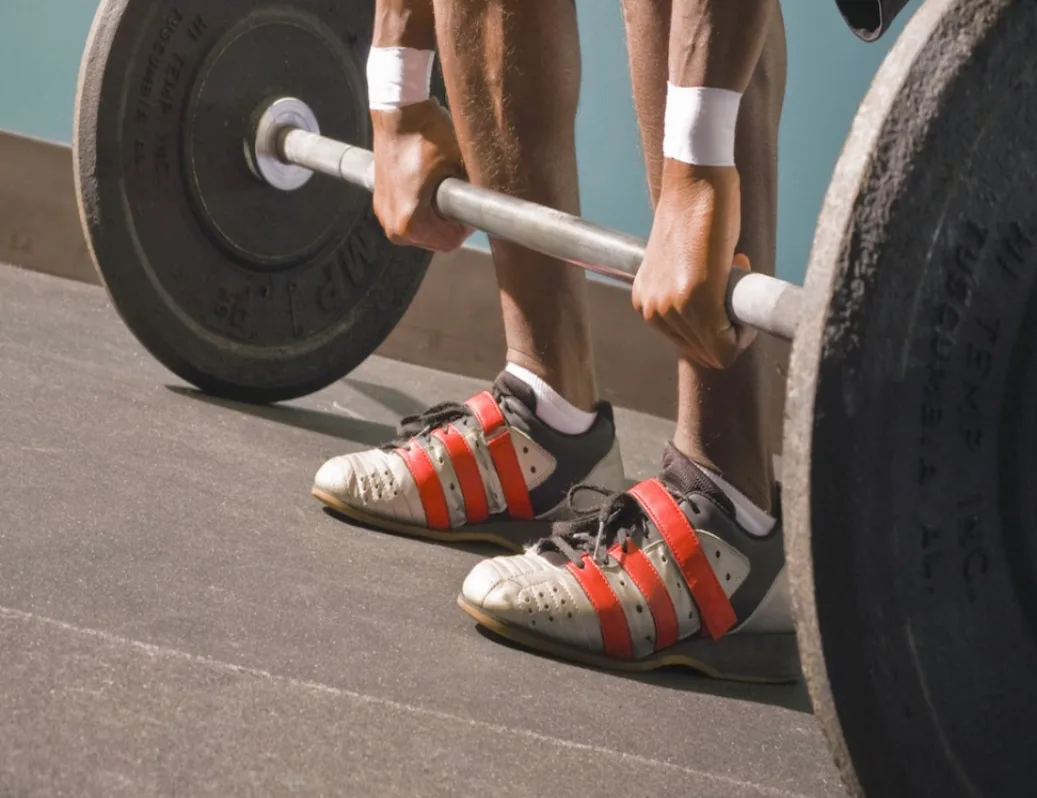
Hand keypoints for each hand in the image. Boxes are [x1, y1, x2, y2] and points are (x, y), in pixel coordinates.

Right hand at [371, 99, 471, 251]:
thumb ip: (477, 194)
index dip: (468, 224)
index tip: (472, 203)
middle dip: (452, 223)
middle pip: (437, 241)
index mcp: (410, 222)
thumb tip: (498, 207)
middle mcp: (393, 225)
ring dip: (437, 218)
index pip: (451, 241)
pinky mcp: (381, 204)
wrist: (398, 111)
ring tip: (443, 188)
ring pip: (424, 232)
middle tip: (460, 194)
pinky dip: (422, 209)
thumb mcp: (461, 165)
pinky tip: (428, 187)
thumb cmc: (428, 133)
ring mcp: (384, 215)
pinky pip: (409, 219)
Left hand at [631, 164, 755, 368]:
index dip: (719, 328)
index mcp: (648, 305)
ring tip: (732, 272)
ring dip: (737, 321)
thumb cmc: (695, 214)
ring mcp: (672, 307)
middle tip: (733, 282)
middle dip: (729, 327)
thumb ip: (687, 293)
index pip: (691, 347)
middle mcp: (654, 311)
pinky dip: (743, 326)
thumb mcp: (681, 264)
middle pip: (704, 352)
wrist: (695, 179)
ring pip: (717, 350)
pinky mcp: (695, 299)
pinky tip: (739, 272)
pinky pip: (726, 344)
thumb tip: (716, 320)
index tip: (726, 293)